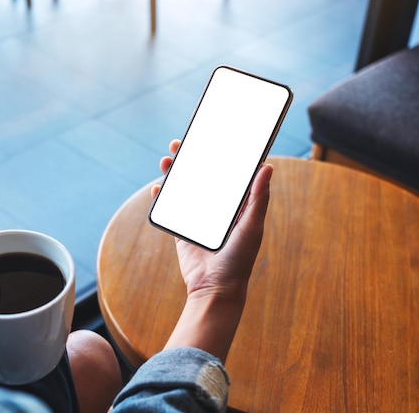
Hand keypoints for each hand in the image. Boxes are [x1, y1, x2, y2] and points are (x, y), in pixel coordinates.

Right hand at [152, 139, 271, 361]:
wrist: (215, 290)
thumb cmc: (239, 260)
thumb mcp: (251, 227)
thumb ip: (258, 198)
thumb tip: (268, 166)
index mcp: (236, 206)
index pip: (227, 173)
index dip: (219, 155)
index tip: (211, 136)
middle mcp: (217, 210)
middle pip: (202, 177)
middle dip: (190, 159)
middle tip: (179, 143)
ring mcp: (198, 219)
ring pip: (184, 189)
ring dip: (174, 174)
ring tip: (165, 160)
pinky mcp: (182, 231)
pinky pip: (170, 210)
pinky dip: (162, 198)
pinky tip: (157, 188)